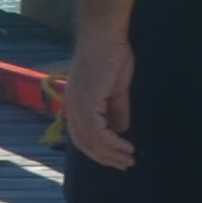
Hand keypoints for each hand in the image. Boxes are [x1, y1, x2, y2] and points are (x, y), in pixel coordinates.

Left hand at [62, 26, 136, 172]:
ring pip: (91, 141)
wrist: (105, 37)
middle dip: (105, 157)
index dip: (98, 151)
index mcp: (76, 104)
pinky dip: (112, 143)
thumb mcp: (116, 90)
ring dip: (111, 153)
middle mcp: (72, 107)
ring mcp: (77, 105)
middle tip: (125, 165)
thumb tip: (120, 131)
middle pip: (84, 143)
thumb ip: (116, 111)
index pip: (82, 137)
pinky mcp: (86, 102)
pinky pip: (98, 132)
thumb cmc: (111, 57)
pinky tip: (126, 147)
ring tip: (128, 159)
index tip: (117, 159)